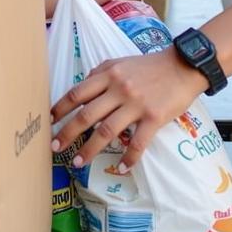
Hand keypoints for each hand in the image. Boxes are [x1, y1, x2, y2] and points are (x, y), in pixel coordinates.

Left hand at [49, 47, 202, 170]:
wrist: (183, 66)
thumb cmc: (149, 66)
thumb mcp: (120, 62)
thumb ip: (100, 74)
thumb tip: (81, 88)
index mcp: (108, 74)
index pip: (77, 93)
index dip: (60, 108)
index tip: (48, 122)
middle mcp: (119, 89)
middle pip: (86, 115)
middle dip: (67, 133)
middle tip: (55, 148)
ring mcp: (136, 104)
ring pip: (106, 131)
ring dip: (90, 149)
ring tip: (78, 162)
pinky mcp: (154, 117)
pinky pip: (138, 142)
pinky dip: (129, 157)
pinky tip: (121, 168)